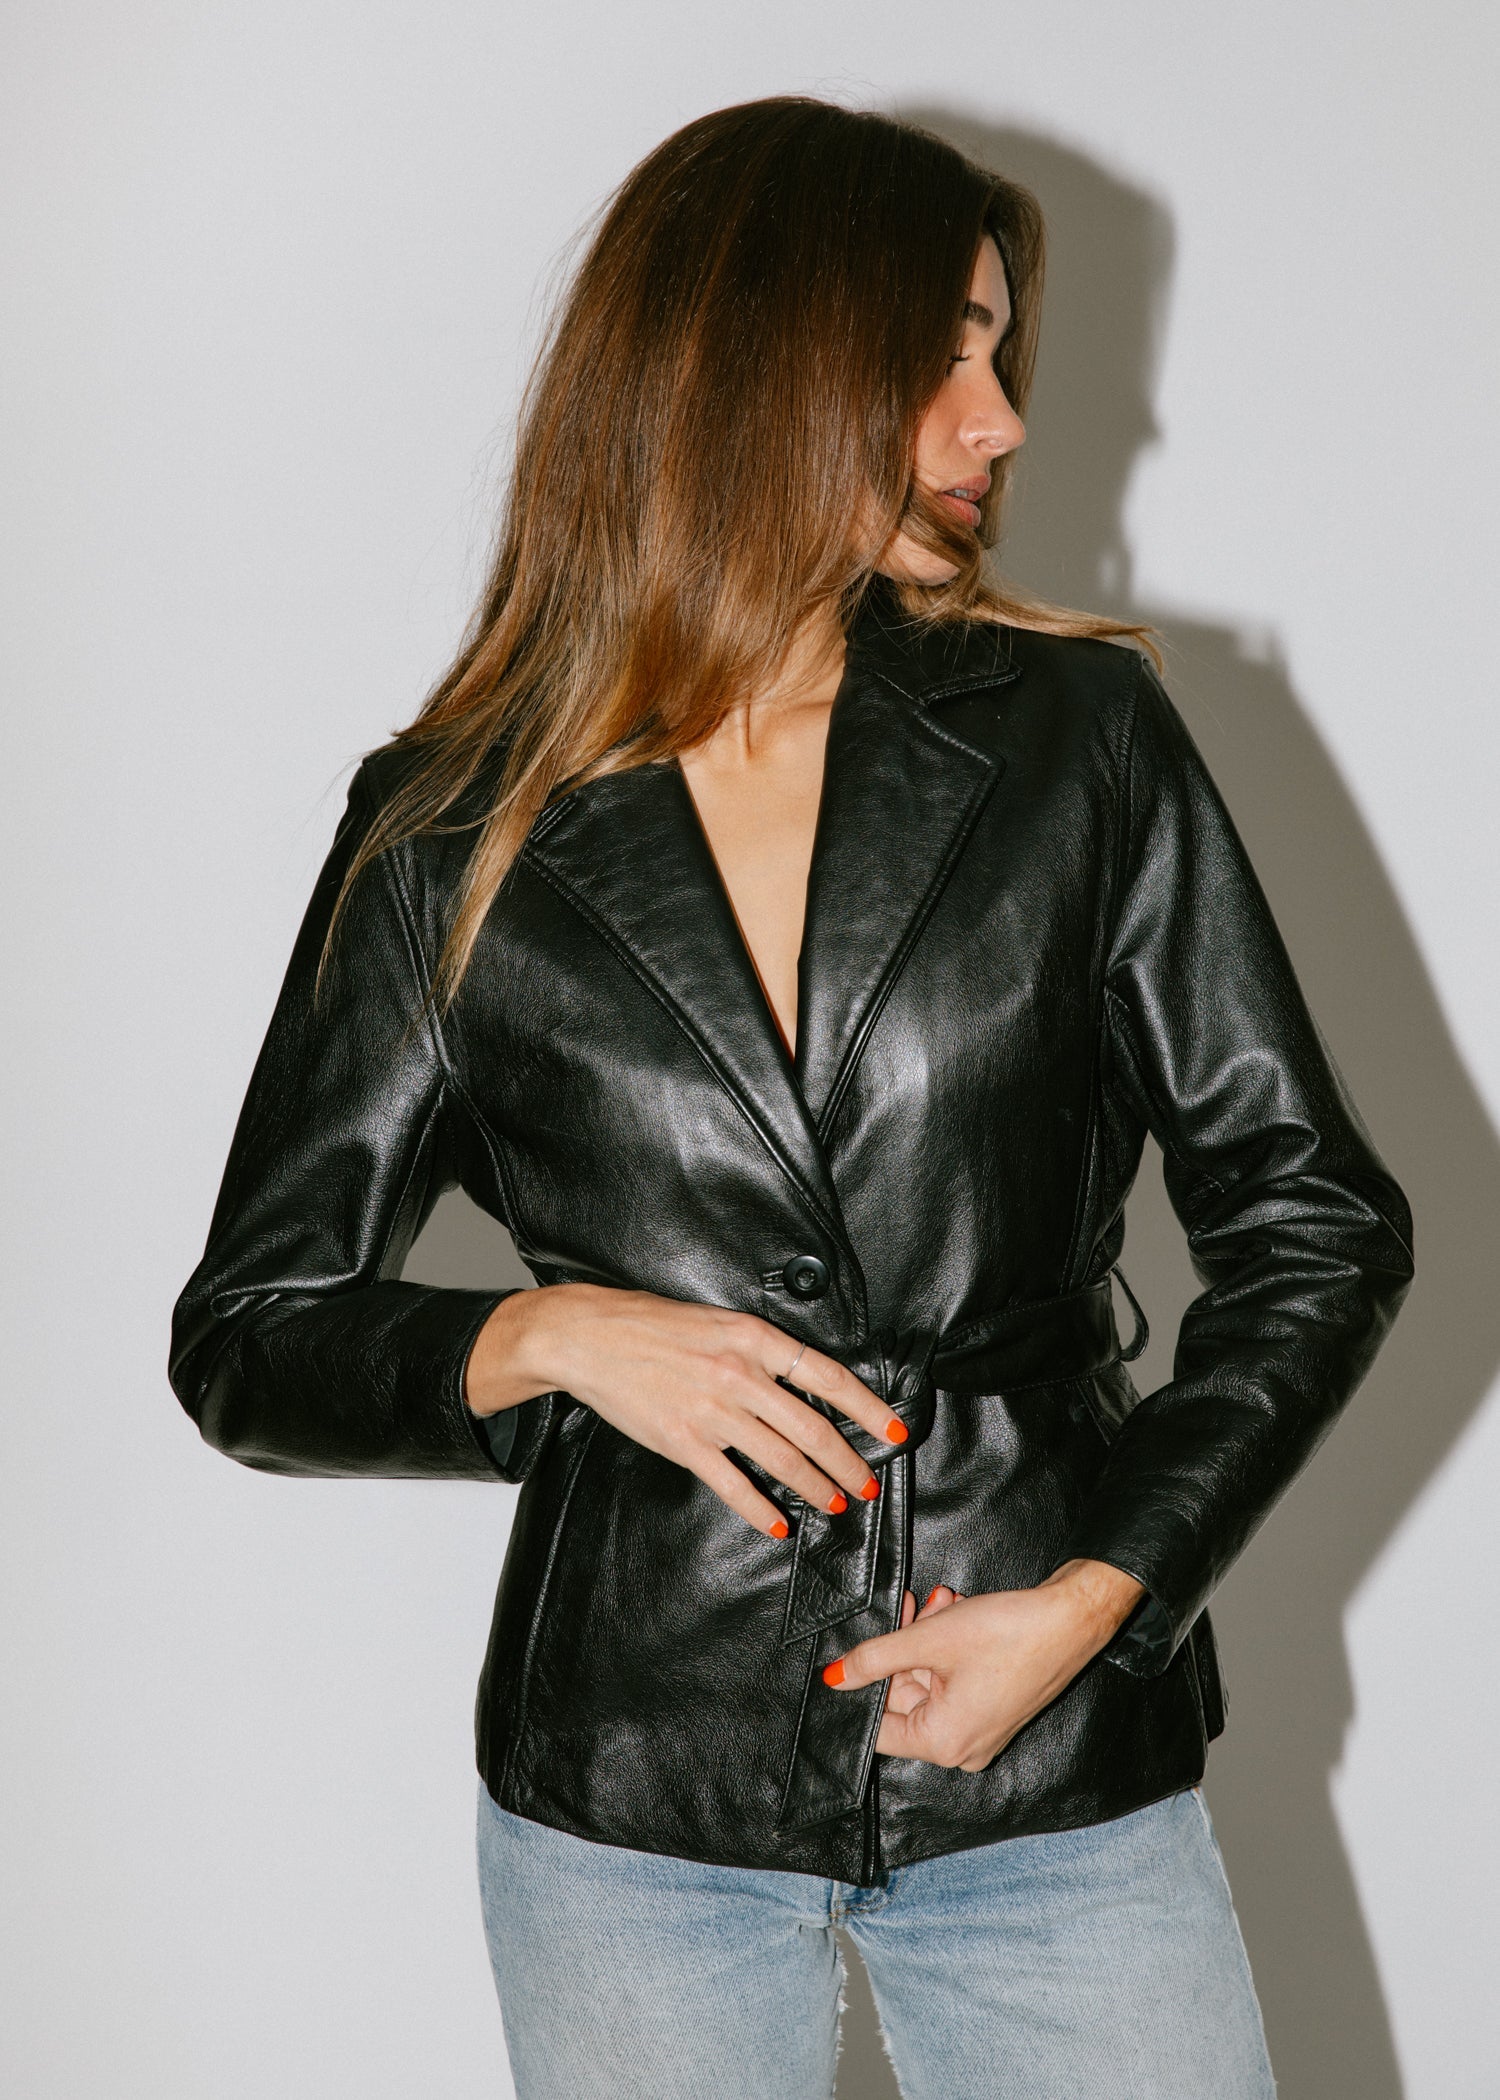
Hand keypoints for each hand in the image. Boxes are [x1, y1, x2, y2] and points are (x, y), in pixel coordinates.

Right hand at [464, 1284, 906, 1536]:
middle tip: (866, 1483)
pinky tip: (777, 1524)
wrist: (587, 1335)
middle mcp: (739, 1374)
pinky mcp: (682, 1441)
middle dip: (847, 1462)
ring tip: (835, 1504)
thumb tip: (799, 1382)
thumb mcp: (716, 1321)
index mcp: (753, 1338)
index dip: (867, 1408)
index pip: (827, 1377)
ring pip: (781, 1460)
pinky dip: (760, 1510)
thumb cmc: (649, 1324)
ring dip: (814, 1488)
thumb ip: (757, 1350)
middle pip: (811, 1428)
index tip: (894, 1430)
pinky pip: (733, 1485)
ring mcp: (711, 1411)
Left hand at [823, 1559, 1145, 1770]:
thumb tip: (835, 1677)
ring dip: (926, 1639)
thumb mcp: (929, 1640)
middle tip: (910, 1607)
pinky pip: (953, 1682)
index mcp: (943, 1743)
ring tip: (940, 1601)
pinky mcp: (995, 1708)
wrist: (1072, 1618)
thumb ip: (874, 1659)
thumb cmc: (1008, 1633)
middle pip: (905, 1698)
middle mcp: (962, 1748)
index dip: (865, 1684)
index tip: (862, 1649)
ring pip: (929, 1683)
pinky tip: (953, 1611)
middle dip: (904, 1647)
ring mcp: (981, 1730)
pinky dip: (947, 1648)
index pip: (879, 1726)